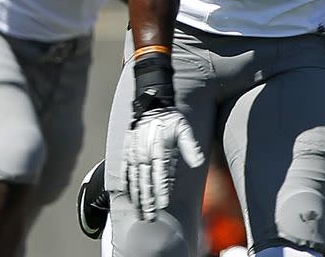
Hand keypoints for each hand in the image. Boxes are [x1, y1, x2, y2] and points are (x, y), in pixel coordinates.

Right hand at [121, 105, 203, 221]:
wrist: (150, 105)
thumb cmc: (169, 119)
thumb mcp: (183, 128)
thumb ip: (190, 146)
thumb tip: (198, 161)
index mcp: (158, 149)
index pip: (159, 174)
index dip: (161, 189)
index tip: (162, 204)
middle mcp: (144, 153)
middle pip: (145, 181)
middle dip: (147, 201)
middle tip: (150, 218)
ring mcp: (134, 153)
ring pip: (135, 179)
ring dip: (137, 197)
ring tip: (140, 213)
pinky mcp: (128, 152)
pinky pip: (126, 171)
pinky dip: (127, 184)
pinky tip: (129, 196)